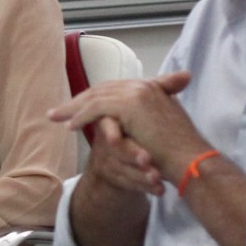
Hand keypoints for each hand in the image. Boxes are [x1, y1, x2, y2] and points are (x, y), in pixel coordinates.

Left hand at [49, 71, 206, 184]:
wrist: (190, 159)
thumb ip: (142, 118)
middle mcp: (144, 86)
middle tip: (57, 112)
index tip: (76, 106)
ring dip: (73, 108)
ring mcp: (137, 92)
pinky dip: (81, 116)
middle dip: (78, 101)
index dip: (94, 97)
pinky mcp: (130, 104)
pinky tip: (70, 126)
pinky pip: (97, 107)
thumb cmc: (177, 151)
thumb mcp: (159, 127)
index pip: (115, 89)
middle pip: (102, 89)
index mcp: (152, 88)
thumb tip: (121, 124)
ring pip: (96, 97)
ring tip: (56, 118)